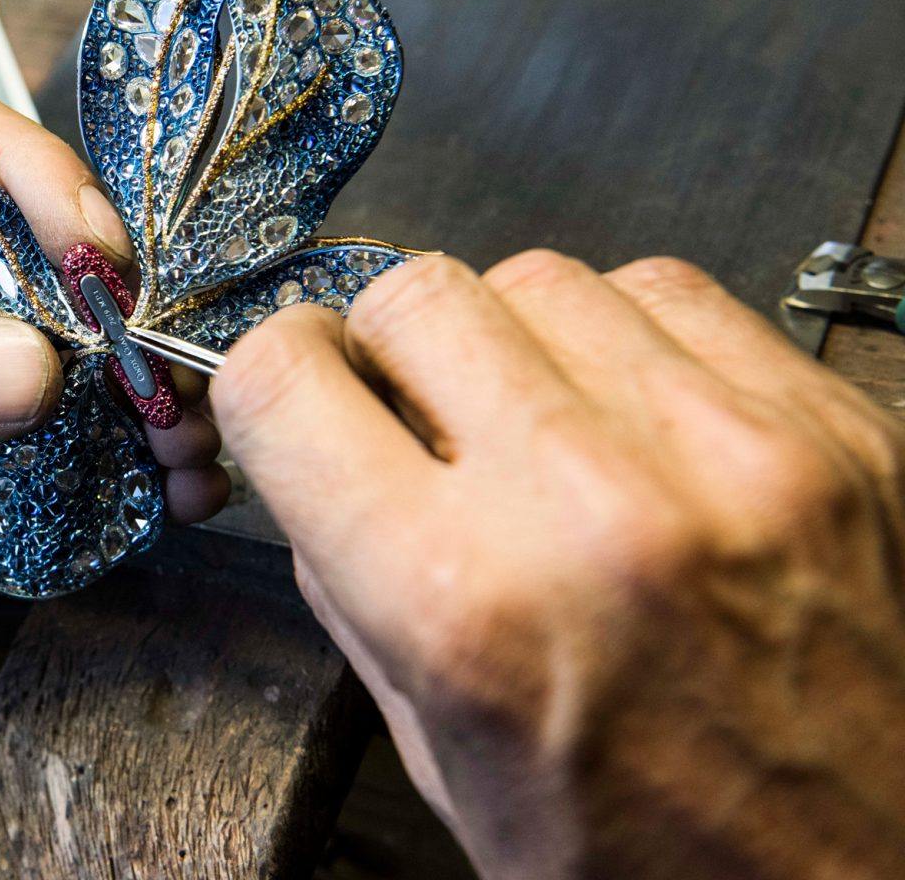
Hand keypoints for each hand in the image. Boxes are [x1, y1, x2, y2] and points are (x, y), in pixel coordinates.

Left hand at [0, 75, 229, 689]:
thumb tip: (25, 366)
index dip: (25, 172)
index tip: (88, 250)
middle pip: (11, 246)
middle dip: (101, 294)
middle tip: (162, 359)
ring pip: (34, 353)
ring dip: (116, 388)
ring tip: (181, 438)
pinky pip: (20, 456)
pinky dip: (92, 469)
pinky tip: (150, 490)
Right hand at [211, 250, 904, 878]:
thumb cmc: (667, 864)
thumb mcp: (447, 762)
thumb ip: (359, 595)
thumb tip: (318, 459)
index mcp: (463, 607)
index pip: (286, 381)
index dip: (269, 377)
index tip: (296, 389)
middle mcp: (592, 506)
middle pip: (413, 294)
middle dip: (388, 351)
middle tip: (417, 413)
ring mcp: (729, 452)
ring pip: (542, 278)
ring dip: (512, 342)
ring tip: (543, 431)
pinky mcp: (831, 429)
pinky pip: (675, 294)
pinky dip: (630, 342)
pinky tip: (636, 424)